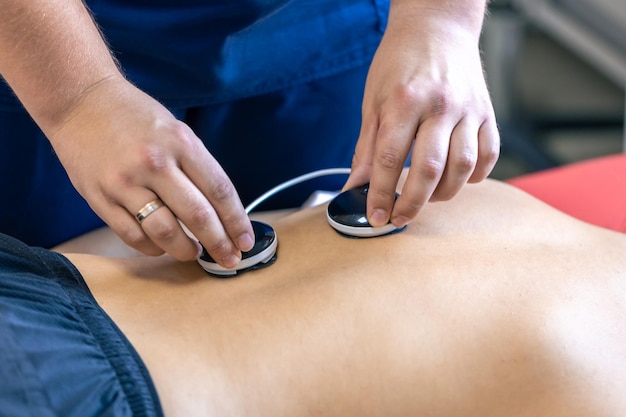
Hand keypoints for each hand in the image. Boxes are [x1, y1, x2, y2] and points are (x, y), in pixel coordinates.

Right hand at [47, 76, 253, 264]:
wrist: (79, 102)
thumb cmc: (135, 117)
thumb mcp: (176, 131)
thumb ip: (197, 167)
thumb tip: (221, 211)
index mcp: (181, 143)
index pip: (219, 191)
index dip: (236, 221)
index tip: (245, 241)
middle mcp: (155, 163)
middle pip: (198, 216)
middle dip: (219, 244)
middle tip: (229, 260)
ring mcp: (125, 183)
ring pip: (165, 232)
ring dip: (186, 251)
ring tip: (195, 253)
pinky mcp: (100, 198)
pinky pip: (132, 235)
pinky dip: (152, 248)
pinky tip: (162, 246)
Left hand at [345, 2, 499, 227]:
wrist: (438, 25)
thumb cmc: (400, 61)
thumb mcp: (373, 100)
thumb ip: (367, 146)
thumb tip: (355, 186)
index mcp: (405, 101)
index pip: (391, 159)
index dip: (380, 194)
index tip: (376, 217)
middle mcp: (440, 106)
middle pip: (429, 169)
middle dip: (411, 203)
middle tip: (399, 218)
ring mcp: (469, 110)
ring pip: (462, 167)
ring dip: (443, 194)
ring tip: (425, 198)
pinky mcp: (488, 113)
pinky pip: (489, 155)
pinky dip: (474, 176)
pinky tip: (456, 179)